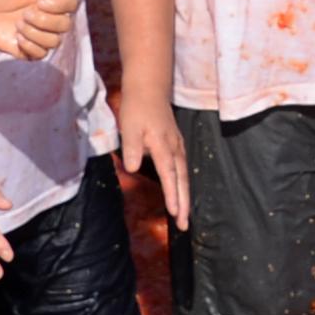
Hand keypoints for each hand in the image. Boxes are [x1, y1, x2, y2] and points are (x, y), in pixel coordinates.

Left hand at [0, 0, 74, 61]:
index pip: (71, 4)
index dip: (60, 6)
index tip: (39, 2)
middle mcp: (46, 16)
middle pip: (66, 25)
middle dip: (45, 21)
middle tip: (24, 15)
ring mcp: (36, 33)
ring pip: (55, 41)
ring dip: (36, 34)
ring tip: (17, 26)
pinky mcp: (26, 49)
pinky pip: (42, 54)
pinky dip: (31, 47)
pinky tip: (17, 38)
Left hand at [119, 79, 189, 227]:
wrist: (149, 89)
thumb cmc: (137, 108)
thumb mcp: (129, 126)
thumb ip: (131, 148)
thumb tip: (132, 168)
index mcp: (163, 146)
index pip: (169, 174)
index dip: (172, 194)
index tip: (175, 213)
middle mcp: (175, 148)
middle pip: (182, 180)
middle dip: (183, 203)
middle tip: (184, 225)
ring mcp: (178, 146)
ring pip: (184, 175)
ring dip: (185, 196)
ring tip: (184, 216)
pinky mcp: (176, 144)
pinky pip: (182, 169)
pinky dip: (183, 184)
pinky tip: (180, 193)